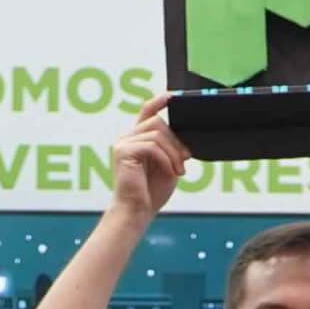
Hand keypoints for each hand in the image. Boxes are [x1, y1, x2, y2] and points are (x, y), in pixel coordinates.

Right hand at [109, 93, 186, 220]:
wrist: (137, 211)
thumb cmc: (151, 192)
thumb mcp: (168, 165)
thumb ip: (172, 149)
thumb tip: (184, 136)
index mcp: (137, 139)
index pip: (147, 111)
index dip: (159, 101)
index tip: (173, 96)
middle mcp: (127, 137)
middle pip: (157, 123)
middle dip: (176, 141)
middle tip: (186, 160)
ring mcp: (123, 143)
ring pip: (157, 134)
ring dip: (173, 153)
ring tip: (178, 171)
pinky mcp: (123, 151)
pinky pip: (152, 146)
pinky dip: (165, 159)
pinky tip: (170, 173)